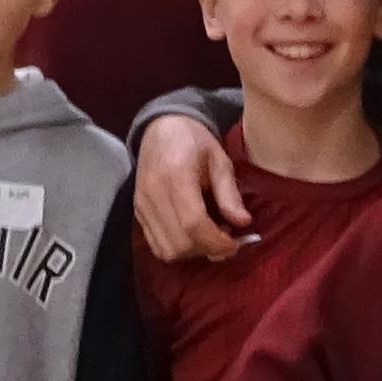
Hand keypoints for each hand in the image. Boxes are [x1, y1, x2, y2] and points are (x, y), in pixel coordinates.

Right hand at [135, 113, 255, 265]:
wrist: (162, 128)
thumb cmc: (195, 142)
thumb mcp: (220, 161)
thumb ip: (229, 194)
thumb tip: (244, 223)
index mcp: (176, 177)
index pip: (194, 224)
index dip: (217, 242)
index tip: (236, 244)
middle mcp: (153, 195)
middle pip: (180, 243)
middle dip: (208, 250)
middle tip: (226, 240)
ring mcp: (142, 206)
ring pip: (167, 250)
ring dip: (193, 252)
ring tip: (210, 237)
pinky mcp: (138, 212)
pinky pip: (156, 245)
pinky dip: (178, 249)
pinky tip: (193, 236)